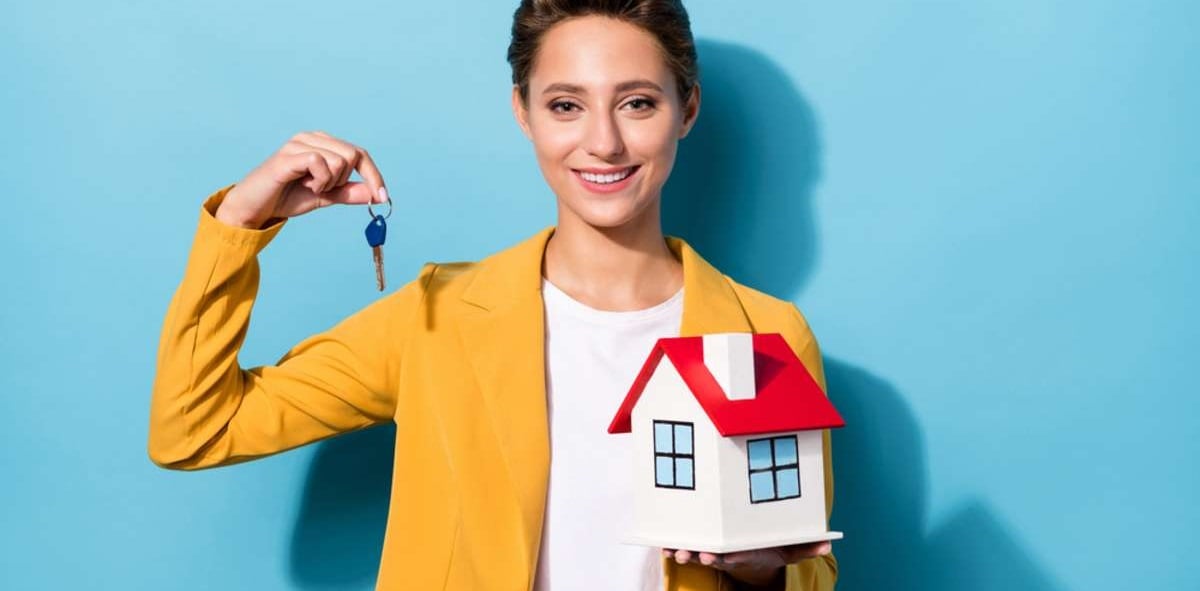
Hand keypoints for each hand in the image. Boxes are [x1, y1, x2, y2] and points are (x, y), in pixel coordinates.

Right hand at [216, 130, 387, 228]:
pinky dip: (320, 181)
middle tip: (323, 189)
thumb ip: (348, 193)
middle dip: (344, 181)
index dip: (374, 176)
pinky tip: (305, 185)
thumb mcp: (326, 196)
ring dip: (330, 183)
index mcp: (323, 143)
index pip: (359, 154)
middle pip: (353, 155)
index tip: (383, 198)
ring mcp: (299, 143)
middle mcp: (312, 137)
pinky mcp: (289, 154)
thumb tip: (376, 194)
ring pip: (340, 160)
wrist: (256, 208)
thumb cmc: (287, 197)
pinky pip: (321, 163)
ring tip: (310, 187)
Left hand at [662, 541, 831, 588]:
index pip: (735, 556)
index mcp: (746, 553)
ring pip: (696, 553)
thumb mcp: (789, 551)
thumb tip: (828, 545)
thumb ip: (805, 548)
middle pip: (712, 556)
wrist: (753, 562)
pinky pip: (687, 548)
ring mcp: (714, 552)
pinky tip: (663, 544)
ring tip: (674, 551)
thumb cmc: (769, 551)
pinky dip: (674, 546)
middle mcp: (727, 554)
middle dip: (701, 555)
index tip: (718, 556)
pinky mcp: (703, 547)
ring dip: (684, 552)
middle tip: (692, 553)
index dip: (727, 556)